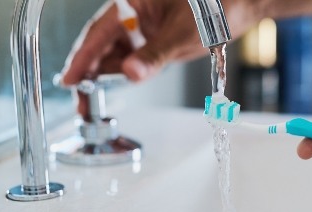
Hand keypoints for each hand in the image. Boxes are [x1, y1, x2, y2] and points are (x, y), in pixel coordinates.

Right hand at [61, 0, 260, 84]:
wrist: (241, 8)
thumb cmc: (215, 6)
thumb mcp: (180, 34)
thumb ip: (154, 55)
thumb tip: (132, 73)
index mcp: (132, 2)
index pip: (98, 33)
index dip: (82, 58)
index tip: (69, 80)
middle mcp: (134, 14)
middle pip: (102, 45)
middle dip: (89, 73)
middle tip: (81, 101)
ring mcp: (145, 27)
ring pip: (117, 53)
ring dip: (105, 76)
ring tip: (92, 102)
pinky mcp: (155, 39)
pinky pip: (134, 57)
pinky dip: (126, 73)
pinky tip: (118, 86)